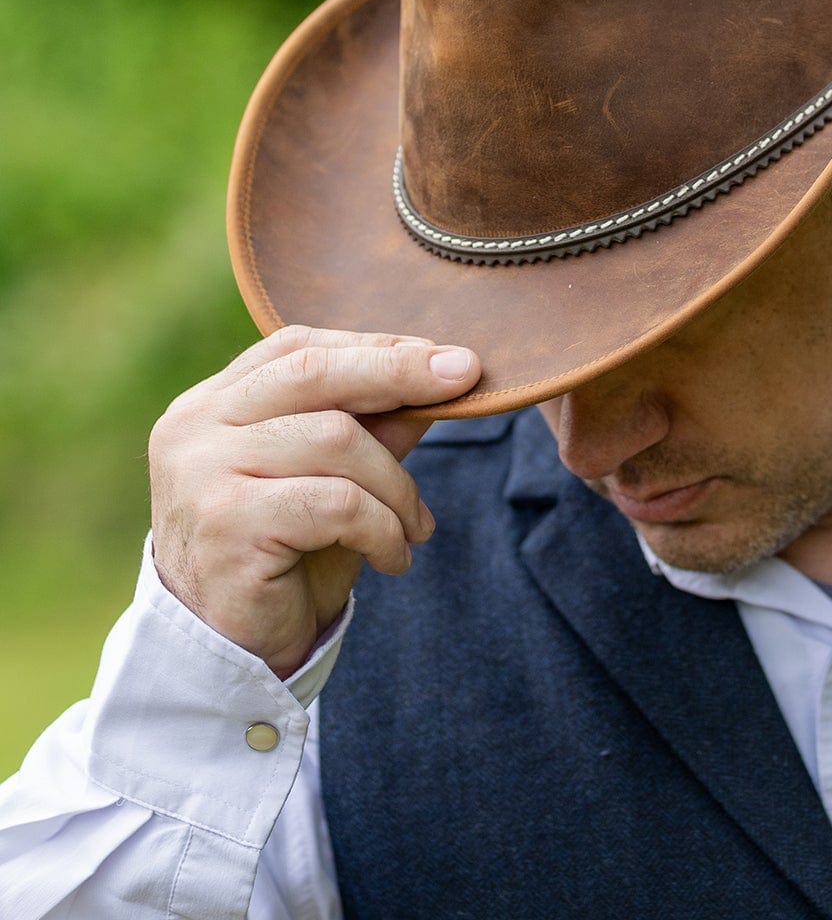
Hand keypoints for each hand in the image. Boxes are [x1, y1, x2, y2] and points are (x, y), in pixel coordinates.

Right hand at [148, 326, 480, 677]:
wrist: (231, 658)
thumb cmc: (284, 558)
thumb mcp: (333, 478)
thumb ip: (372, 426)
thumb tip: (444, 371)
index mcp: (212, 404)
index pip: (297, 348)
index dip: (374, 346)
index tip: (443, 356)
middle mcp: (195, 427)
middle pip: (314, 373)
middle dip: (399, 373)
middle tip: (464, 379)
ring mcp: (204, 472)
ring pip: (336, 439)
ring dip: (397, 485)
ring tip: (415, 525)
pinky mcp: (228, 524)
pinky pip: (337, 503)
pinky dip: (383, 528)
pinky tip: (394, 558)